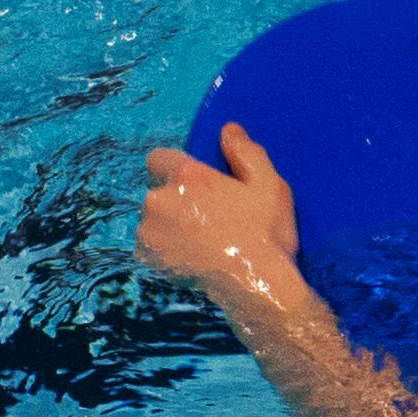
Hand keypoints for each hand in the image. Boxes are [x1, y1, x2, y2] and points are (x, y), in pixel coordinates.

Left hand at [138, 123, 302, 293]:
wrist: (256, 287)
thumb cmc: (266, 234)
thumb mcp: (270, 186)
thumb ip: (246, 153)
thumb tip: (228, 130)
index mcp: (187, 176)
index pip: (159, 158)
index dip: (175, 169)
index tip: (196, 185)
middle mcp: (159, 199)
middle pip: (158, 190)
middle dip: (176, 200)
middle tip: (209, 218)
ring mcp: (149, 231)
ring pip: (153, 219)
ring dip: (170, 225)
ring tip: (202, 241)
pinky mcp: (147, 258)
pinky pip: (151, 245)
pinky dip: (166, 249)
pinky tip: (192, 257)